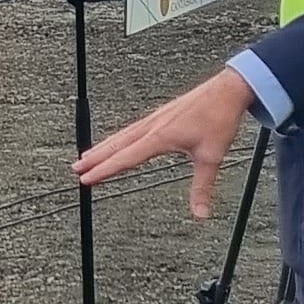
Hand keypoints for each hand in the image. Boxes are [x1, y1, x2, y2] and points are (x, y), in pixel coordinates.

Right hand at [77, 68, 257, 217]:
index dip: (104, 170)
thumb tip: (201, 214)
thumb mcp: (211, 157)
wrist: (227, 90)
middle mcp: (152, 126)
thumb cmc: (219, 118)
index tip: (87, 178)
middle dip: (95, 158)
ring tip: (86, 157)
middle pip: (116, 145)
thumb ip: (202, 187)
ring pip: (122, 135)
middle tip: (76, 170)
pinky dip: (118, 138)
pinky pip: (131, 129)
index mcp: (160, 136)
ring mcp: (154, 119)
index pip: (126, 157)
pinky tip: (116, 142)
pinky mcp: (160, 115)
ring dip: (103, 147)